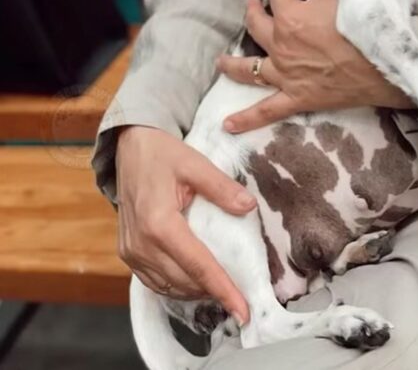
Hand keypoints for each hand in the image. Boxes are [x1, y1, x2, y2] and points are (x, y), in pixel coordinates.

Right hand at [116, 125, 255, 322]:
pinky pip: (153, 280)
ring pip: (167, 286)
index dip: (223, 290)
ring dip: (195, 292)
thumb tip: (249, 207)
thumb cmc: (162, 154)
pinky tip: (194, 281)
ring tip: (221, 290)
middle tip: (239, 299)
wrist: (129, 147)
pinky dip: (175, 286)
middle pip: (183, 281)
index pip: (198, 265)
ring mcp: (131, 250)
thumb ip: (222, 187)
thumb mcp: (195, 163)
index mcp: (159, 221)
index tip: (243, 311)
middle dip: (213, 293)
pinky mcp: (127, 252)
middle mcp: (141, 242)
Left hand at [218, 0, 412, 132]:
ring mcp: (286, 74)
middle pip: (257, 26)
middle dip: (253, 13)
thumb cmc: (366, 24)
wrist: (385, 66)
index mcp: (291, 17)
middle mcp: (281, 46)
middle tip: (253, 5)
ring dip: (233, 64)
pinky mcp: (296, 97)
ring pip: (251, 68)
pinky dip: (247, 118)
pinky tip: (227, 125)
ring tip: (220, 62)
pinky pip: (267, 109)